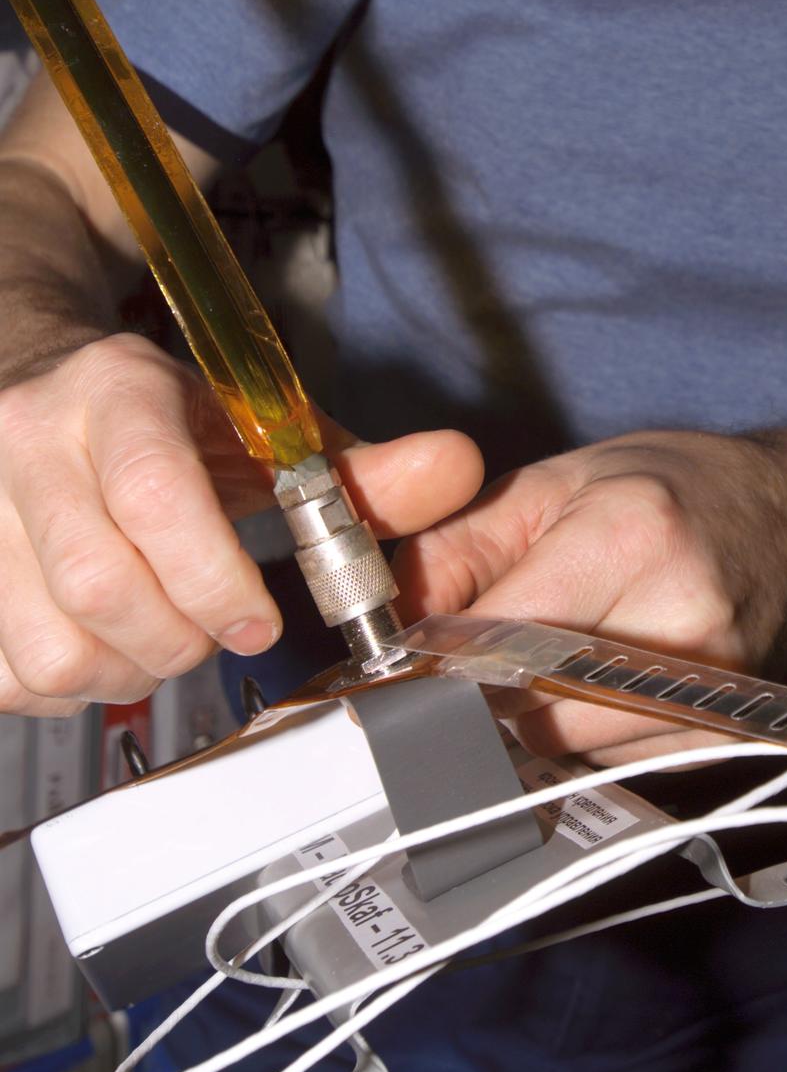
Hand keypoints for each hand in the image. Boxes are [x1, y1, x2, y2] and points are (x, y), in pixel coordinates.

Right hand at [0, 334, 482, 716]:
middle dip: (179, 638)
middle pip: (97, 585)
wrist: (31, 381)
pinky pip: (6, 677)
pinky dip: (67, 690)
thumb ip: (355, 468)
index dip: (217, 579)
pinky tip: (104, 649)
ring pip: (47, 646)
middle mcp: (25, 443)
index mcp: (115, 395)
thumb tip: (456, 468)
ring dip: (124, 673)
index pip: (155, 494)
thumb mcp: (253, 431)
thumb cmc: (157, 421)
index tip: (260, 621)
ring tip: (161, 641)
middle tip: (216, 631)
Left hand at [390, 429, 786, 764]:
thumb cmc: (680, 489)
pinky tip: (589, 685)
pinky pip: (604, 760)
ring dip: (520, 721)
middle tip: (447, 673)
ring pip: (557, 745)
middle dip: (467, 698)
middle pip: (519, 708)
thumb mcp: (554, 484)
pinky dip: (576, 733)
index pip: (493, 640)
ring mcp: (704, 690)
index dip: (428, 664)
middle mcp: (674, 620)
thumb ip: (458, 549)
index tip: (390, 674)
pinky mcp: (715, 737)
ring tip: (530, 664)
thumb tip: (384, 629)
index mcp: (625, 538)